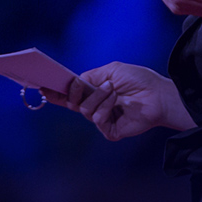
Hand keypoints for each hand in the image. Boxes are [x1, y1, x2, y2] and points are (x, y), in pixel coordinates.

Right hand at [42, 62, 188, 139]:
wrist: (158, 96)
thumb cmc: (138, 81)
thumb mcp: (111, 70)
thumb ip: (90, 76)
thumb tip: (74, 83)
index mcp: (94, 92)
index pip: (70, 95)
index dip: (57, 92)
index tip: (43, 87)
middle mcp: (96, 106)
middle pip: (72, 103)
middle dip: (74, 93)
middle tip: (79, 85)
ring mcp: (102, 119)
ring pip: (85, 110)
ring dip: (98, 97)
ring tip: (112, 89)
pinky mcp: (109, 131)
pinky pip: (97, 119)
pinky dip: (105, 107)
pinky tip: (117, 102)